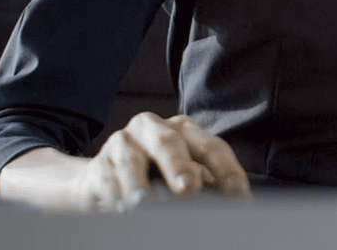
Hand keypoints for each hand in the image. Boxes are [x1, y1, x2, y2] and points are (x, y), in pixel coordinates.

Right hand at [80, 112, 250, 210]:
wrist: (104, 181)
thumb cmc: (156, 177)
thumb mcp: (185, 176)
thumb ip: (209, 183)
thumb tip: (238, 200)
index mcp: (184, 129)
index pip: (211, 146)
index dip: (226, 169)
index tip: (237, 192)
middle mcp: (153, 128)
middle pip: (169, 142)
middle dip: (180, 166)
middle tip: (189, 189)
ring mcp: (122, 142)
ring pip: (131, 159)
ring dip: (139, 183)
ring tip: (145, 203)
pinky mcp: (99, 163)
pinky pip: (106, 178)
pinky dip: (115, 194)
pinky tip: (121, 208)